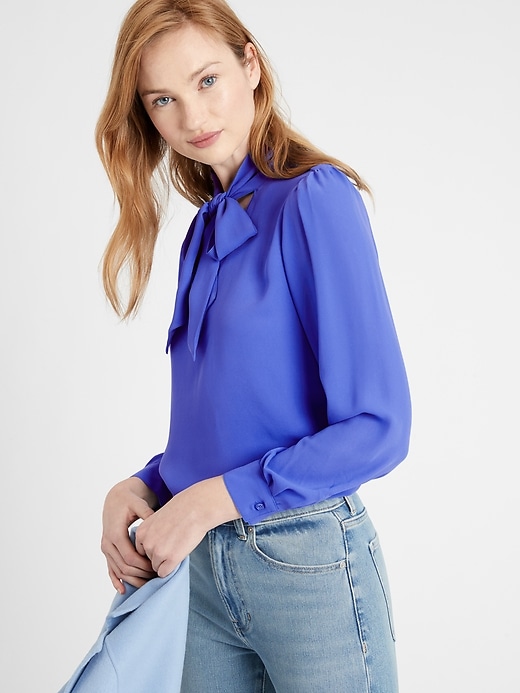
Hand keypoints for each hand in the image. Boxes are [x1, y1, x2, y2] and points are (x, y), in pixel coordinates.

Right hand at [101, 477, 158, 592]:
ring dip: (132, 580)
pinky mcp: (107, 551)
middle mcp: (108, 543)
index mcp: (115, 533)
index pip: (130, 557)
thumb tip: (158, 525)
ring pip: (118, 571)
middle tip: (156, 577)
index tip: (157, 567)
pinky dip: (115, 581)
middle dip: (140, 574)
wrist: (115, 498)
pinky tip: (123, 590)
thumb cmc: (129, 500)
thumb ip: (147, 514)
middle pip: (124, 567)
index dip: (144, 565)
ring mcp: (106, 548)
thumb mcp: (138, 504)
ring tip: (147, 585)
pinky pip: (110, 569)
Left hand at [135, 476, 239, 577]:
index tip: (164, 543)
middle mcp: (147, 543)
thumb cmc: (181, 509)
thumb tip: (155, 546)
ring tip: (178, 547)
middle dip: (159, 556)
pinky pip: (164, 573)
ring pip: (157, 567)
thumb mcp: (158, 518)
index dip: (154, 549)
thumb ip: (152, 533)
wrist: (196, 508)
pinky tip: (179, 556)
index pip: (141, 550)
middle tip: (173, 544)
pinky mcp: (171, 559)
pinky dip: (171, 569)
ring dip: (166, 562)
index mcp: (141, 532)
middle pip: (148, 560)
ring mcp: (158, 552)